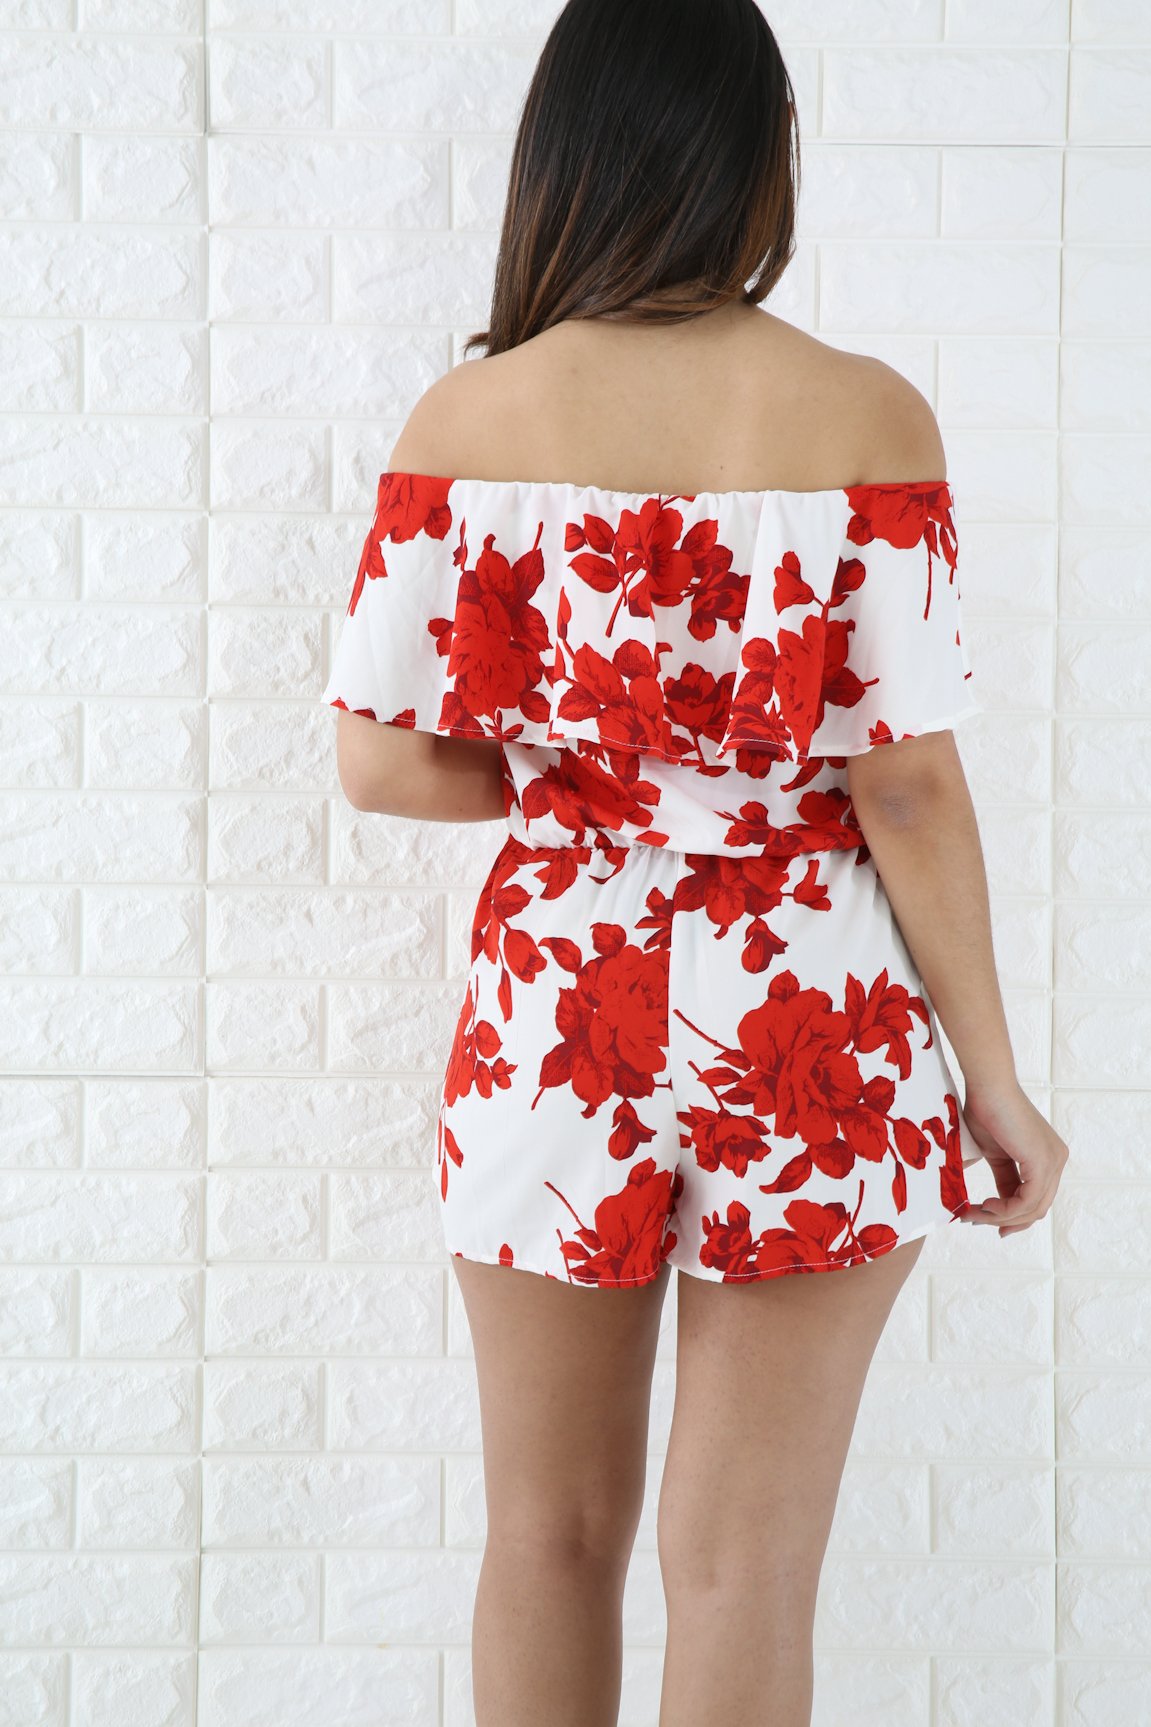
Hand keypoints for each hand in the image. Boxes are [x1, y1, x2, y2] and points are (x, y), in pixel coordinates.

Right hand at [958, 1080, 1069, 1236]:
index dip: (1011, 1216)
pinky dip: (1004, 1209)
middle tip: (974, 1220)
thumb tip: (981, 1204)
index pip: (1036, 1198)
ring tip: (973, 1213)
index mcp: (1048, 1157)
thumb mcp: (992, 1153)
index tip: (984, 1220)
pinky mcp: (1043, 1162)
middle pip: (1036, 1208)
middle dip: (1005, 1220)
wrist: (987, 1086)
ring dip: (998, 1216)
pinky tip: (984, 1205)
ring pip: (1032, 1208)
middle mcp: (1056, 1160)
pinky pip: (1026, 1201)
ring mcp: (1053, 1161)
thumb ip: (1000, 1178)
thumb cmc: (984, 1110)